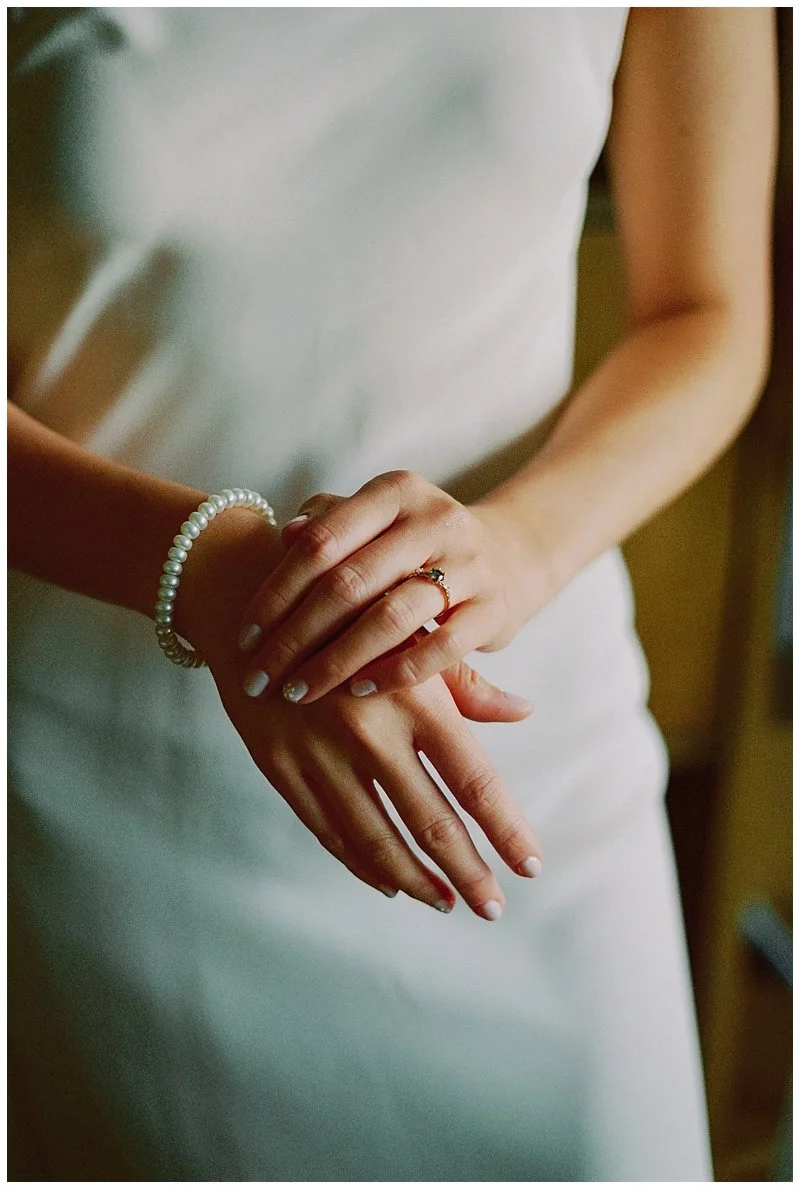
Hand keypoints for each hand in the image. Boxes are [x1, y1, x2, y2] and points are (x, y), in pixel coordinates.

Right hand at [178, 506, 542, 918]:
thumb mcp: (409, 631)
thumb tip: (524, 712)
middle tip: (493, 907)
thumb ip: (466, 682)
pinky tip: (388, 879)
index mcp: (414, 699)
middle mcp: (370, 734)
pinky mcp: (279, 767)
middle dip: (467, 872)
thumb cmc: (346, 609)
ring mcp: (319, 755)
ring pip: (376, 839)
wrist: (248, 596)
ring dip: (416, 878)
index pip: (474, 781)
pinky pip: (327, 830)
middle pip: (431, 822)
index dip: (506, 829)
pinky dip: (361, 862)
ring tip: (445, 901)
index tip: (531, 866)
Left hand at [236, 472, 550, 704]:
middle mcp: (433, 520)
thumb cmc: (415, 544)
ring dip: (338, 661)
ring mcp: (468, 564)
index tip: (246, 636)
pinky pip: (439, 647)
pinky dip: (394, 673)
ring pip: (391, 617)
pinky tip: (358, 691)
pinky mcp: (492, 608)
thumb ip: (329, 524)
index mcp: (394, 492)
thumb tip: (284, 534)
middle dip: (296, 637)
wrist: (509, 556)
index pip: (321, 541)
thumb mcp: (374, 522)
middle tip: (261, 677)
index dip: (277, 591)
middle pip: (349, 582)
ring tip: (300, 691)